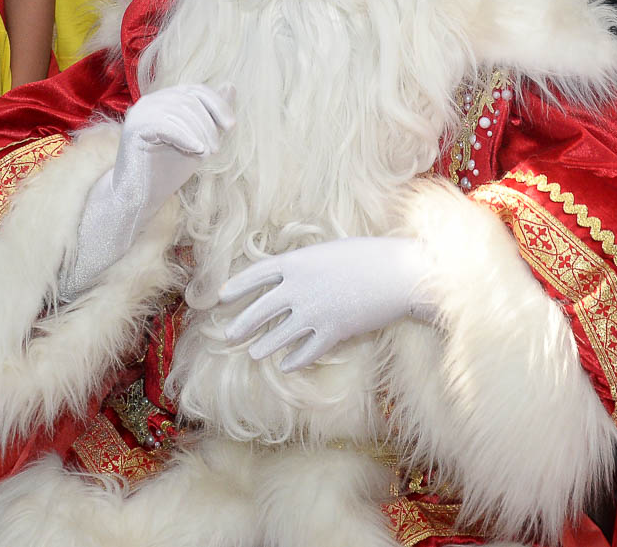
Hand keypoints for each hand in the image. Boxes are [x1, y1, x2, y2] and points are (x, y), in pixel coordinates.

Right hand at [111, 84, 235, 212]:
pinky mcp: (134, 127)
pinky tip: (197, 150)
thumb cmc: (169, 168)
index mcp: (166, 98)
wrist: (141, 195)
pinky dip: (185, 137)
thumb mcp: (199, 138)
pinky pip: (166, 125)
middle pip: (190, 100)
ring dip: (199, 133)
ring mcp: (141, 112)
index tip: (232, 126)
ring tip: (206, 154)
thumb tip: (230, 86)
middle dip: (209, 124)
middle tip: (216, 149)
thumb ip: (212, 114)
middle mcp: (151, 100)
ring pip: (179, 111)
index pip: (197, 90)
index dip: (219, 105)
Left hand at [220, 237, 430, 371]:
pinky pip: (306, 351)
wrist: (395, 274)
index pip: (256, 275)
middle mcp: (298, 288)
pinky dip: (294, 359)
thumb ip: (305, 264)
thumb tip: (288, 276)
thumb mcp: (327, 251)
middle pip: (260, 310)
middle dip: (242, 324)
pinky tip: (285, 365)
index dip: (237, 286)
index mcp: (296, 262)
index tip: (221, 296)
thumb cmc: (366, 255)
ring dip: (264, 346)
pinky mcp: (332, 332)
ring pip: (279, 335)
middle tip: (229, 335)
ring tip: (253, 353)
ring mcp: (314, 312)